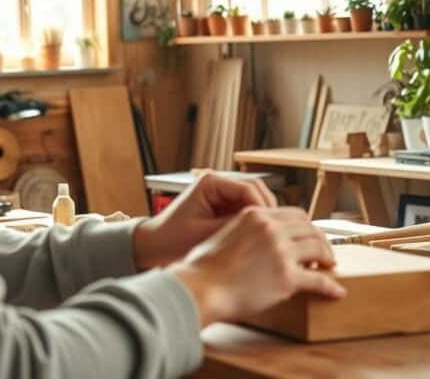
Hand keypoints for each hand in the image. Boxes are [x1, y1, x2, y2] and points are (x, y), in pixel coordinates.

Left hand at [134, 172, 276, 269]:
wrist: (153, 246)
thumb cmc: (170, 239)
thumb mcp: (203, 234)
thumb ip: (233, 227)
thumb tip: (263, 228)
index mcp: (211, 182)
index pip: (249, 188)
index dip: (263, 208)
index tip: (271, 227)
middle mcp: (219, 183)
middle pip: (257, 190)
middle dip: (267, 211)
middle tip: (276, 233)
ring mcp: (222, 194)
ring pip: (255, 200)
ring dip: (263, 217)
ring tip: (269, 237)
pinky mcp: (224, 207)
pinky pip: (247, 211)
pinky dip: (255, 223)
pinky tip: (260, 239)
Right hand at [169, 207, 345, 326]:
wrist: (200, 288)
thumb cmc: (203, 269)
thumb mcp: (223, 234)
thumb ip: (243, 231)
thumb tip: (251, 242)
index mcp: (255, 215)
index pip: (293, 214)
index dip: (306, 227)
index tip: (310, 236)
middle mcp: (271, 228)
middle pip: (309, 228)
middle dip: (321, 240)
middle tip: (325, 252)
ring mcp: (280, 251)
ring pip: (318, 248)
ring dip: (328, 258)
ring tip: (330, 267)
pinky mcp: (286, 277)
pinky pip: (317, 280)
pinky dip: (330, 286)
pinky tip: (337, 291)